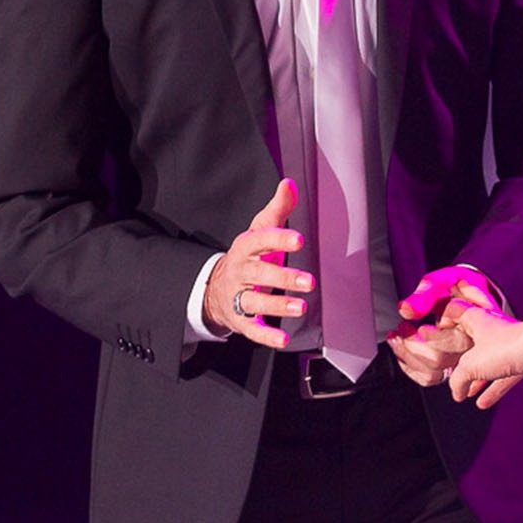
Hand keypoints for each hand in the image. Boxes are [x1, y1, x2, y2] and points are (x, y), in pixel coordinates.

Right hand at [203, 179, 313, 348]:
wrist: (214, 288)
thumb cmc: (248, 256)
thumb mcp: (260, 230)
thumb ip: (278, 209)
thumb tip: (289, 183)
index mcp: (246, 247)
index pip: (260, 240)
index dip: (278, 239)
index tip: (298, 239)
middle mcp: (240, 272)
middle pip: (259, 274)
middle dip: (283, 278)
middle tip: (308, 281)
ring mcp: (238, 297)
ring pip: (255, 302)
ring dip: (277, 305)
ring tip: (299, 306)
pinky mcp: (240, 320)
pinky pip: (252, 329)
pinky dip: (267, 336)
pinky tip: (283, 339)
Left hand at [386, 267, 498, 386]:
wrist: (465, 294)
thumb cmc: (457, 286)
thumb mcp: (444, 280)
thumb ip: (427, 293)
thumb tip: (406, 310)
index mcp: (474, 325)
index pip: (456, 341)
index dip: (433, 337)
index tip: (419, 327)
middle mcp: (469, 347)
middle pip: (440, 360)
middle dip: (411, 346)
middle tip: (401, 327)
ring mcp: (458, 360)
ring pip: (433, 374)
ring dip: (406, 358)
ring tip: (395, 337)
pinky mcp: (447, 366)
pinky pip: (428, 378)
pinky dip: (409, 368)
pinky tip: (401, 351)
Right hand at [444, 300, 522, 409]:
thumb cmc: (505, 347)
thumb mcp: (469, 366)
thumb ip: (457, 380)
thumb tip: (456, 392)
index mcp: (476, 320)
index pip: (456, 313)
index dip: (445, 322)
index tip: (438, 333)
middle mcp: (491, 330)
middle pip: (471, 341)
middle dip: (461, 357)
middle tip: (450, 370)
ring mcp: (506, 345)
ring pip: (488, 362)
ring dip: (477, 378)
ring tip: (466, 392)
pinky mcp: (520, 360)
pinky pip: (503, 377)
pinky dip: (493, 389)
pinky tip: (483, 403)